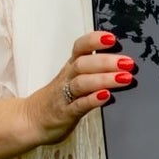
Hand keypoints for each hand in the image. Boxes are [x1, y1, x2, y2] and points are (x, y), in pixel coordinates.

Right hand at [25, 29, 135, 144]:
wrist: (31, 120)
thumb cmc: (59, 98)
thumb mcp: (73, 78)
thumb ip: (93, 69)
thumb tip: (123, 62)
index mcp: (71, 67)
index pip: (80, 47)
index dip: (95, 40)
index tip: (112, 38)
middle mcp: (67, 78)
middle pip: (83, 64)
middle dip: (106, 61)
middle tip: (128, 62)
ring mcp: (65, 96)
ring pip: (82, 83)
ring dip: (104, 79)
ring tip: (124, 78)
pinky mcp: (65, 114)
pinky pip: (79, 105)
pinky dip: (93, 100)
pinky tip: (107, 97)